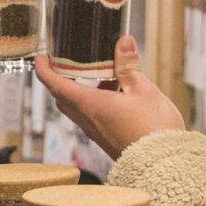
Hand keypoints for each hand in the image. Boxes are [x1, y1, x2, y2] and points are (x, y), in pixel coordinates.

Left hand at [35, 35, 185, 160]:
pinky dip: (96, 101)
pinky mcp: (107, 140)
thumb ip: (129, 66)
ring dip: (81, 89)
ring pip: (78, 108)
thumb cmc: (154, 128)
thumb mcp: (143, 90)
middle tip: (66, 62)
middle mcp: (88, 121)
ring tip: (101, 72)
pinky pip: (92, 117)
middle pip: (62, 97)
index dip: (43, 69)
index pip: (55, 85)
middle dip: (59, 78)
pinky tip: (118, 93)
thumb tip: (124, 41)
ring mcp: (97, 133)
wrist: (164, 164)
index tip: (40, 57)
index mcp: (90, 105)